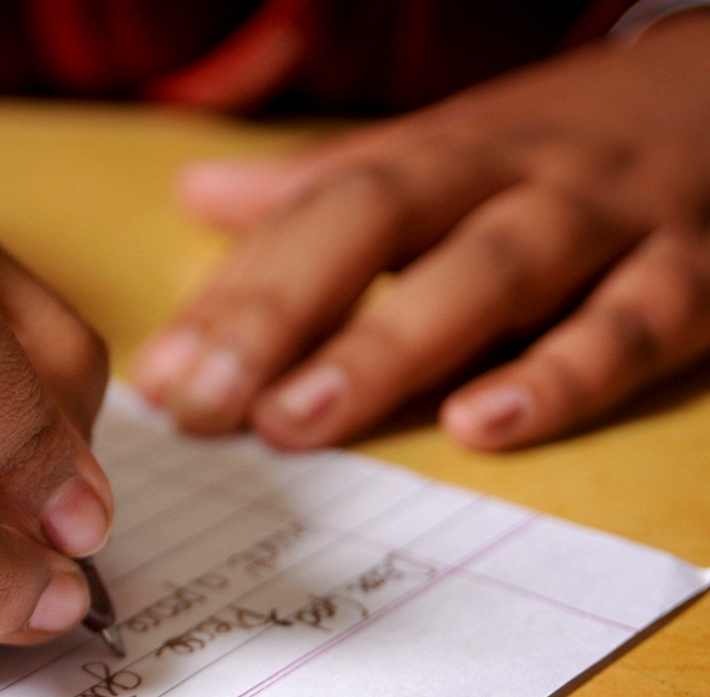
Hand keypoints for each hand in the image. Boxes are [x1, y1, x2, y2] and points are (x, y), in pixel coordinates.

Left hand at [133, 13, 709, 450]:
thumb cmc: (552, 151)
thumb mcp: (438, 153)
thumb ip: (320, 190)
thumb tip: (195, 196)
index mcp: (438, 156)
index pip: (316, 213)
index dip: (235, 295)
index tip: (161, 377)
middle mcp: (510, 179)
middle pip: (383, 224)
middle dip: (284, 314)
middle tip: (207, 403)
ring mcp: (604, 223)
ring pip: (495, 272)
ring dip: (393, 345)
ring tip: (303, 418)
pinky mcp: (696, 276)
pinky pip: (633, 325)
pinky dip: (564, 375)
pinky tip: (484, 424)